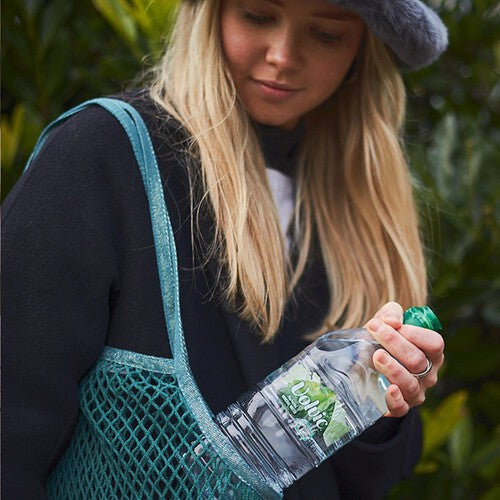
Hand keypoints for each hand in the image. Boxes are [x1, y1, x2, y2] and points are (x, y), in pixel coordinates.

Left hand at [365, 302, 444, 417]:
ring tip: (376, 355)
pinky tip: (389, 389)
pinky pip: (401, 408)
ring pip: (410, 383)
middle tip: (374, 330)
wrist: (363, 368)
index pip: (434, 344)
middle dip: (394, 343)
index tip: (392, 324)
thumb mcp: (385, 323)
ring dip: (393, 368)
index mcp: (430, 352)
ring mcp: (415, 392)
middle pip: (417, 360)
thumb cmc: (381, 341)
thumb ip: (390, 314)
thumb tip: (392, 321)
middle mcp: (427, 374)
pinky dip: (396, 399)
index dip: (414, 333)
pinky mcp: (399, 407)